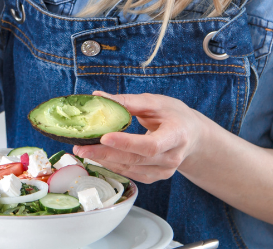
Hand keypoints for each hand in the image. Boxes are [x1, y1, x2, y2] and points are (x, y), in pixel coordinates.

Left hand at [72, 91, 205, 183]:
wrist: (191, 135)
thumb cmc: (174, 115)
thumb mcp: (155, 102)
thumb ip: (127, 101)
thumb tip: (98, 96)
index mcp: (176, 135)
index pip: (151, 144)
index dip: (127, 143)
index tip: (103, 137)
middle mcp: (172, 157)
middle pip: (135, 159)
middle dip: (105, 153)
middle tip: (80, 146)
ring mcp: (165, 171)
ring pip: (130, 169)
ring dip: (104, 160)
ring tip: (83, 150)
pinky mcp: (155, 177)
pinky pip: (131, 174)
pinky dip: (112, 165)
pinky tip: (98, 156)